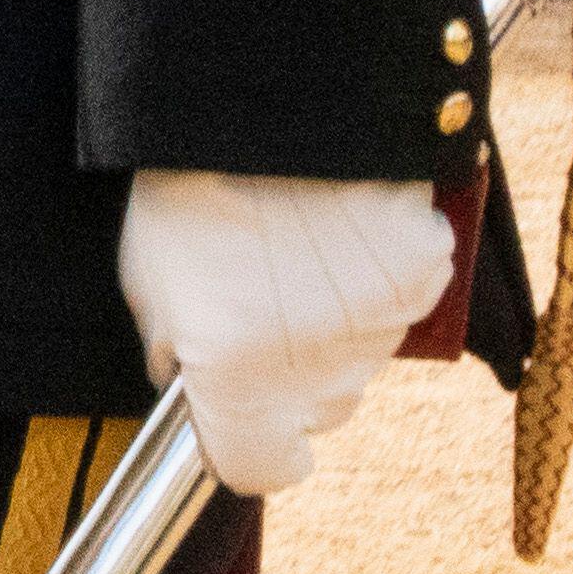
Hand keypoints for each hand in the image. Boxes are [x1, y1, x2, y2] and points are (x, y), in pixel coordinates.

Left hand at [115, 167, 457, 497]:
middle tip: (259, 300)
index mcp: (243, 391)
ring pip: (359, 356)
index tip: (237, 421)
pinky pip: (399, 299)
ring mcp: (380, 331)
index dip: (245, 446)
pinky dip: (376, 273)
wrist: (275, 104)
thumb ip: (174, 354)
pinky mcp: (424, 278)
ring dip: (334, 323)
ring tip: (298, 247)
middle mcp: (322, 378)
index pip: (260, 469)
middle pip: (316, 408)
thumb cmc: (191, 190)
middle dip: (289, 375)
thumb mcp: (147, 280)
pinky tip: (341, 224)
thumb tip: (188, 382)